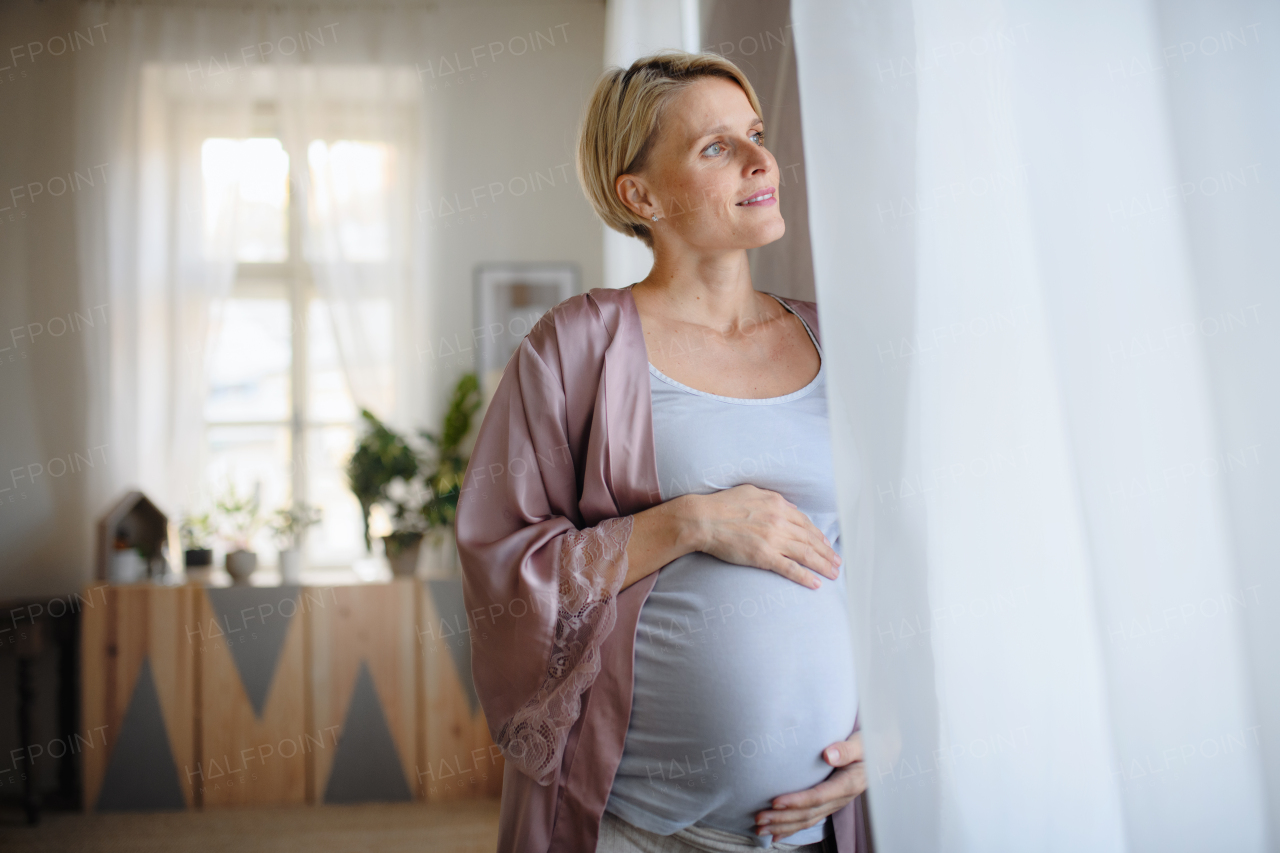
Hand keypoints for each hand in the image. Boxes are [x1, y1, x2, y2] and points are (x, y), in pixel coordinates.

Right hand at [688, 485, 840, 588]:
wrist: (703, 519)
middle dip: (827, 552)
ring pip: (805, 554)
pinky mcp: (764, 556)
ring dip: (822, 565)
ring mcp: (773, 540)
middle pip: (810, 539)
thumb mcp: (752, 492)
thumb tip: (789, 506)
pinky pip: (790, 568)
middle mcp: (780, 521)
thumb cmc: (722, 504)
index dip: (818, 535)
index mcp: (778, 505)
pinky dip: (805, 577)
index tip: (826, 544)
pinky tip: (816, 584)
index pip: (805, 522)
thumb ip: (773, 499)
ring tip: (833, 574)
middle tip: (837, 562)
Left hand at [753, 733, 866, 841]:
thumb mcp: (861, 743)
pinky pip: (810, 819)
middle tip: (759, 819)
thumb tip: (828, 755)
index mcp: (849, 783)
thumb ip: (846, 749)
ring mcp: (835, 803)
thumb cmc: (868, 744)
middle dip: (783, 818)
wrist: (879, 754)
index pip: (819, 796)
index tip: (775, 802)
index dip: (797, 801)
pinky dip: (791, 829)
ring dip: (783, 826)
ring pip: (807, 820)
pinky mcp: (829, 804)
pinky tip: (775, 835)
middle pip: (809, 813)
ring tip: (760, 829)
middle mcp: (841, 798)